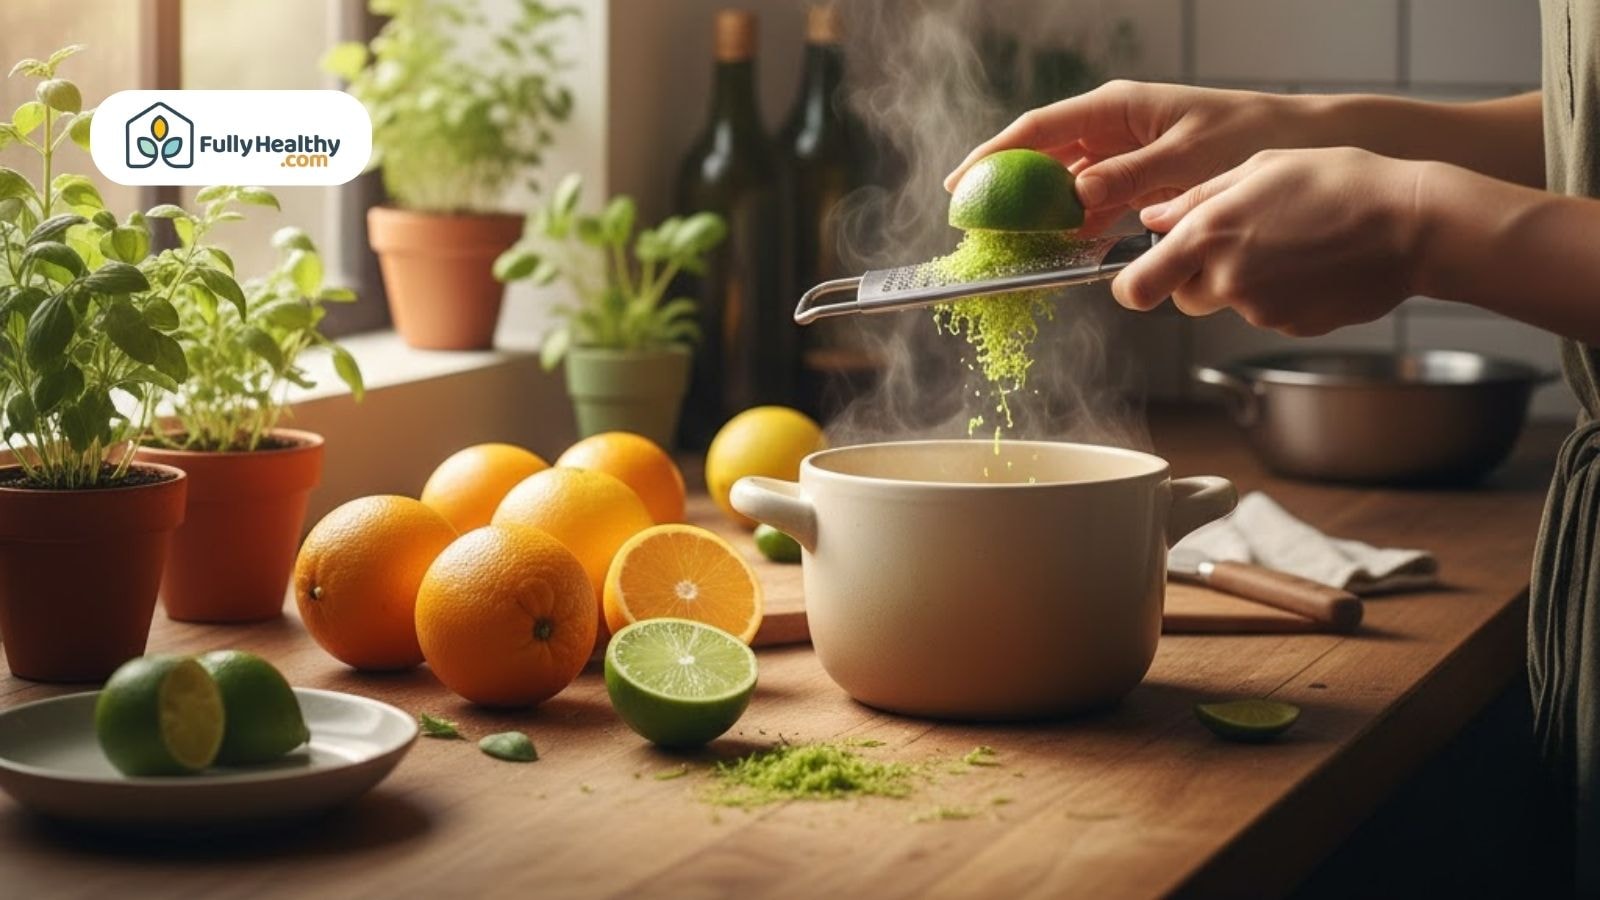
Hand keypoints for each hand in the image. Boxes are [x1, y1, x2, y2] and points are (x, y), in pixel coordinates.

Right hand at [945, 81, 1312, 233]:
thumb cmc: (1249, 137)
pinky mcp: (1137, 182)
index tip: (961, 184)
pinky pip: (1092, 205)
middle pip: (1041, 158)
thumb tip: (1076, 195)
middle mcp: (1112, 128)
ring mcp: (1122, 155)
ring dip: (1038, 214)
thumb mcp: (1188, 157)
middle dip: (1005, 189)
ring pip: (1063, 186)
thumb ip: (1130, 176)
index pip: (1038, 129)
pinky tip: (1060, 249)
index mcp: (1116, 107)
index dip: (993, 156)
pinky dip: (1074, 227)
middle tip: (974, 224)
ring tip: (1008, 244)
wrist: (1296, 143)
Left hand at [1113, 147, 1427, 335]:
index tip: (1137, 277)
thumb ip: (1196, 198)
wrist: (1413, 224)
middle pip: (1184, 296)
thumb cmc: (1340, 182)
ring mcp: (1260, 309)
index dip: (1131, 285)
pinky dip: (1281, 293)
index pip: (1136, 287)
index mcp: (1209, 235)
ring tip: (1290, 242)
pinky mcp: (1292, 327)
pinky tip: (1313, 262)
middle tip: (1242, 239)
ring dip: (1244, 281)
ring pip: (1230, 302)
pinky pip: (1269, 312)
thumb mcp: (1260, 167)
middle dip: (1199, 276)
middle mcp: (1227, 279)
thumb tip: (1151, 219)